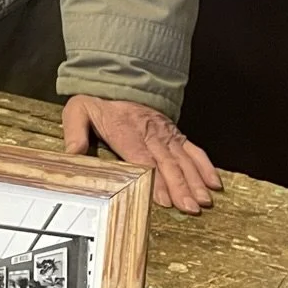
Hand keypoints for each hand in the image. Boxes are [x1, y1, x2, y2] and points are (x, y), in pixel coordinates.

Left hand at [62, 95, 221, 214]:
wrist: (119, 79)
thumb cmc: (99, 101)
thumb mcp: (78, 111)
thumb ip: (75, 132)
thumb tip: (73, 153)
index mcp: (127, 132)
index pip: (144, 160)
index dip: (157, 180)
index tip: (165, 199)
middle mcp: (151, 134)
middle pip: (168, 164)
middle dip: (181, 188)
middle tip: (191, 208)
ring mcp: (166, 135)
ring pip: (184, 160)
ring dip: (196, 182)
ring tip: (204, 201)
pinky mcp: (176, 135)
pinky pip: (194, 150)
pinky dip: (205, 166)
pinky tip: (214, 183)